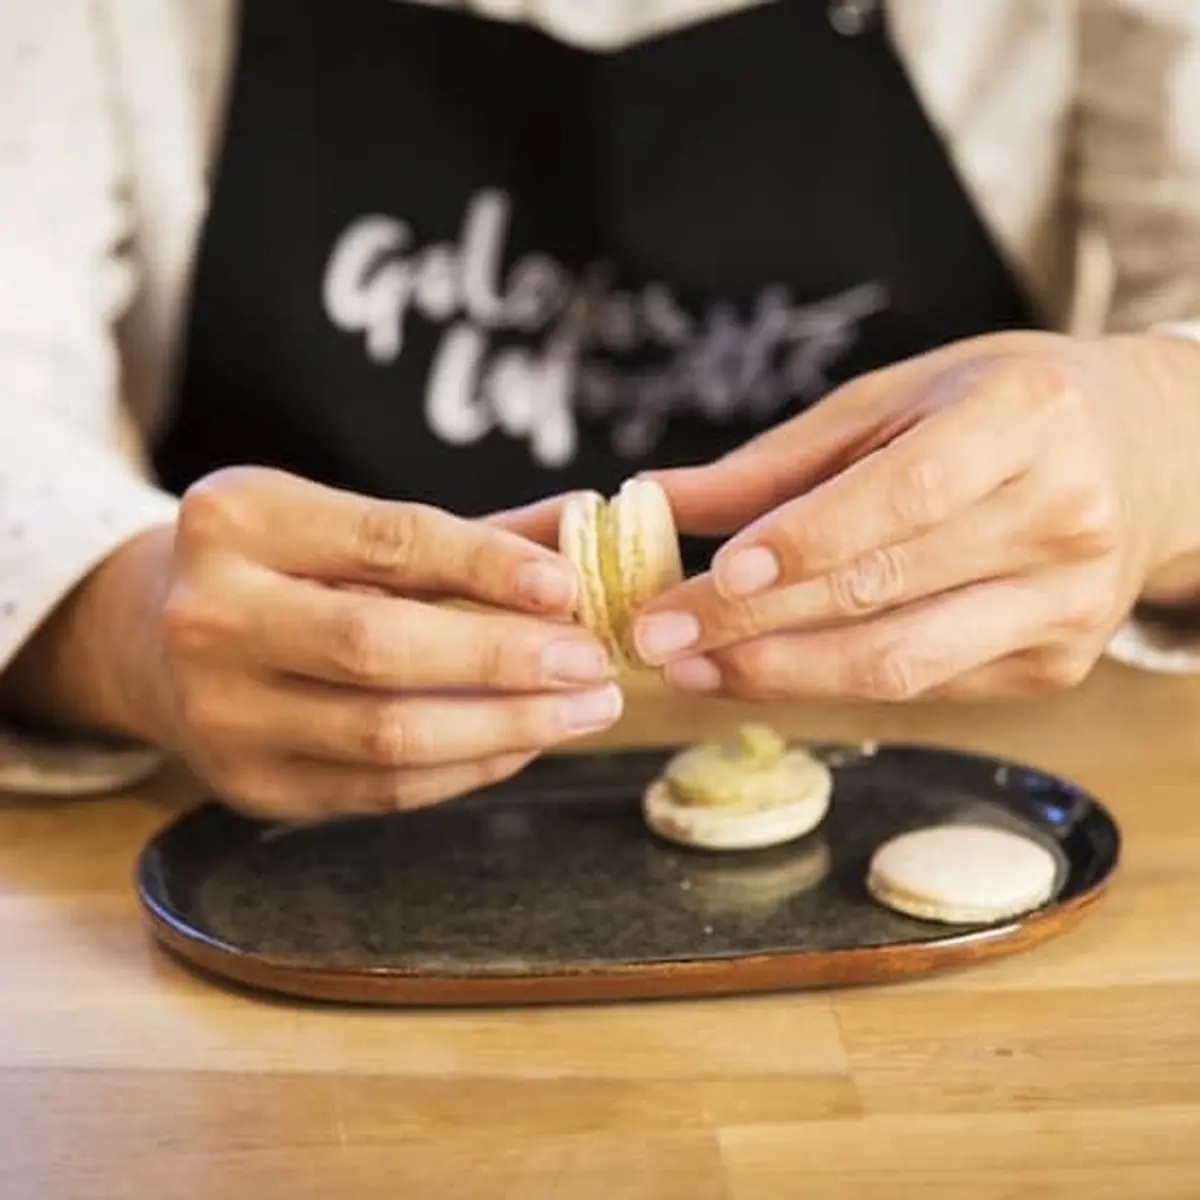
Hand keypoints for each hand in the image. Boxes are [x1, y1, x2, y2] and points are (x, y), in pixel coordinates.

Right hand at [16, 468, 619, 820]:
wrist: (157, 640)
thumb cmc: (282, 568)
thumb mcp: (346, 524)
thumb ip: (465, 534)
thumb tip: (584, 527)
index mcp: (238, 521)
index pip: (385, 541)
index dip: (486, 565)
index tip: (568, 587)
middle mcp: (211, 617)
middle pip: (379, 647)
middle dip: (505, 659)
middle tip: (592, 661)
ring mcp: (222, 714)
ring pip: (386, 736)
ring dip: (507, 727)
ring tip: (585, 709)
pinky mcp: (250, 787)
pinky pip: (382, 791)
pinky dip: (469, 768)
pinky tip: (525, 741)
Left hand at [631, 331, 1199, 700]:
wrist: (1144, 456)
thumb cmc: (999, 410)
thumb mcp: (896, 399)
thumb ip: (778, 460)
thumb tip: (657, 497)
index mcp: (1026, 419)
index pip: (906, 493)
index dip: (806, 541)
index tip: (713, 574)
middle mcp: (1062, 517)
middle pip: (886, 589)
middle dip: (755, 623)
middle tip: (656, 635)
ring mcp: (1067, 604)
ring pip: (902, 662)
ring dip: (782, 673)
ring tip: (691, 667)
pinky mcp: (1056, 665)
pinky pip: (922, 687)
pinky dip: (831, 683)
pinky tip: (761, 670)